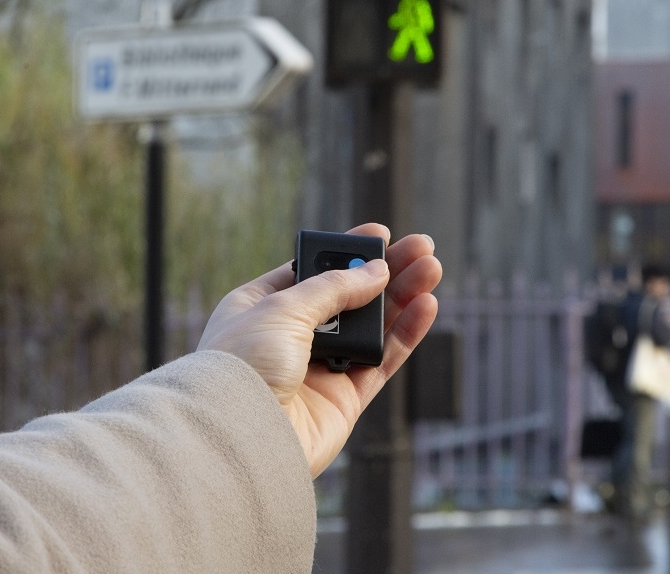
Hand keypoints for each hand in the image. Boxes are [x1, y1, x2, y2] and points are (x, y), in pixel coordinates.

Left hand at [196, 224, 441, 476]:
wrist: (238, 437)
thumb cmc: (242, 366)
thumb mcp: (282, 308)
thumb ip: (334, 288)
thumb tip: (375, 272)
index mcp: (260, 308)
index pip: (311, 272)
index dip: (345, 252)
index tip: (378, 233)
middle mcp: (289, 338)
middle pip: (349, 297)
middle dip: (386, 271)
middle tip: (421, 247)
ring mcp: (318, 370)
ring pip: (372, 328)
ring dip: (403, 297)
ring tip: (432, 268)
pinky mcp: (343, 401)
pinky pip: (382, 362)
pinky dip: (405, 335)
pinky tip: (426, 306)